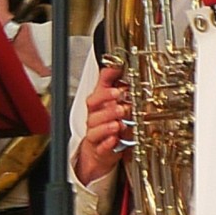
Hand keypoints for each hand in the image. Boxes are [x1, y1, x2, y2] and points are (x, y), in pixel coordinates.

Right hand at [76, 65, 129, 184]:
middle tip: (121, 108)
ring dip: (107, 126)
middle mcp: (94, 120)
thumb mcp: (108, 100)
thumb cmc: (105, 122)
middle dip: (108, 111)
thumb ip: (109, 82)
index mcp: (96, 107)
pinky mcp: (99, 150)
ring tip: (119, 124)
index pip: (94, 98)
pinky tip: (114, 140)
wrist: (99, 149)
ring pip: (95, 130)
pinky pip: (100, 147)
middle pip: (94, 114)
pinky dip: (107, 144)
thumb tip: (116, 64)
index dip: (104, 94)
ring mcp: (96, 135)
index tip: (116, 91)